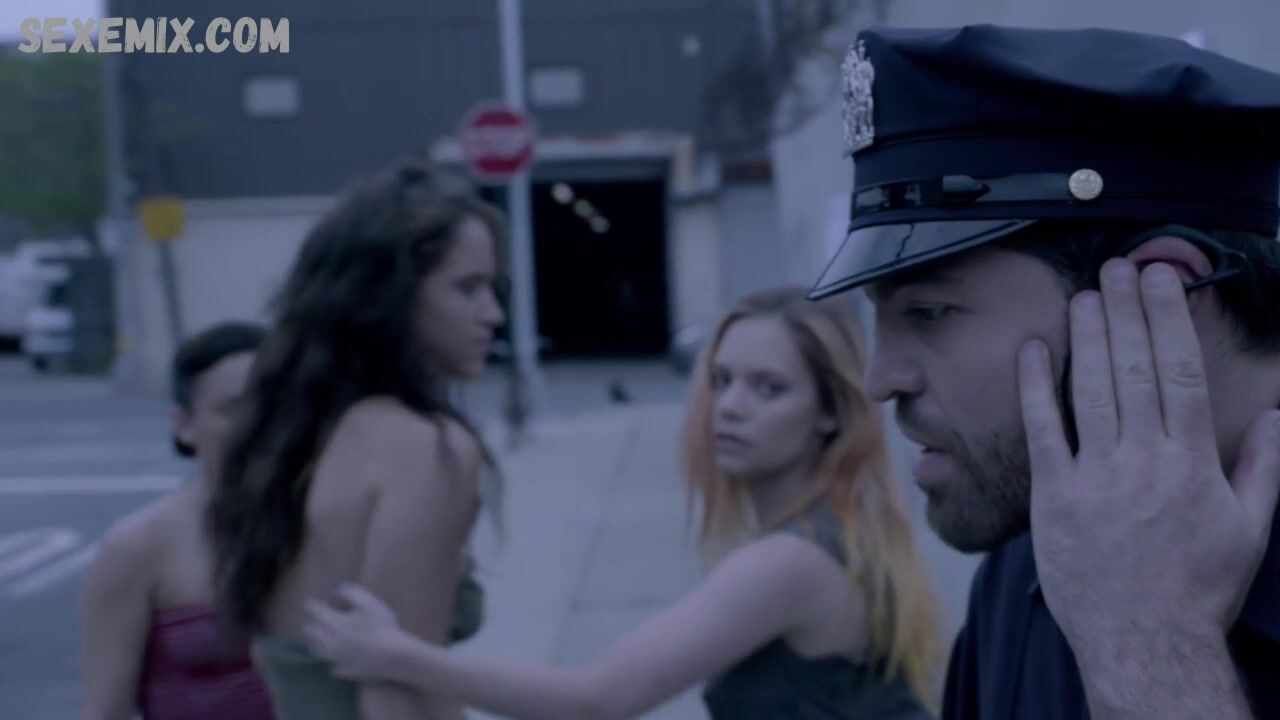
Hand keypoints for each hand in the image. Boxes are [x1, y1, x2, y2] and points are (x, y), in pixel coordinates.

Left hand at [304, 583, 414, 683]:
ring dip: (315, 642)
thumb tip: (336, 592)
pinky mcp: (341, 670)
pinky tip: (337, 657)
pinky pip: (330, 665)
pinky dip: (331, 659)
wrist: (391, 656)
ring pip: (315, 649)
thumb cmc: (381, 626)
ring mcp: (333, 657)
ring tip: (321, 638)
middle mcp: (327, 640)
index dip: (311, 605)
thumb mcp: (368, 602)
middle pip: (308, 632)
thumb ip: (349, 592)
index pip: (313, 611)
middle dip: (310, 624)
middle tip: (315, 621)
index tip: (311, 603)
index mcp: (332, 622)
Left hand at [1017, 259, 1279, 654]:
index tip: (1161, 281)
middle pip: (1135, 369)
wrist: (1144, 640)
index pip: (1181, 372)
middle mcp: (1145, 460)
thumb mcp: (1250, 529)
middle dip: (1127, 312)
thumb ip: (1264, 467)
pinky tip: (1033, 348)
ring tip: (1086, 294)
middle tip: (1118, 268)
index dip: (1168, 319)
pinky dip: (1036, 386)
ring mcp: (1097, 476)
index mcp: (1194, 463)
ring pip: (1092, 390)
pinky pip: (1043, 429)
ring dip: (1088, 336)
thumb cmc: (1198, 587)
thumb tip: (1277, 414)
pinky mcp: (1054, 495)